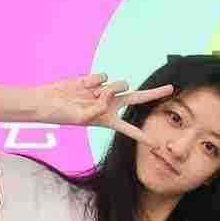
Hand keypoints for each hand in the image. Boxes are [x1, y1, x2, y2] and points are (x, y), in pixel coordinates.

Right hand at [39, 73, 173, 145]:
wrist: (48, 101)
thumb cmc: (62, 114)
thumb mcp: (82, 117)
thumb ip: (99, 107)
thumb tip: (109, 93)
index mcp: (108, 120)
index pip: (129, 129)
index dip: (142, 136)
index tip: (155, 144)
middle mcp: (110, 105)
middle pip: (138, 98)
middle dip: (154, 93)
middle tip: (171, 89)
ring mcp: (104, 91)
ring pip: (120, 84)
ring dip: (110, 88)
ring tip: (92, 94)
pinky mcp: (96, 80)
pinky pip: (103, 76)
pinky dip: (94, 80)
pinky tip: (83, 86)